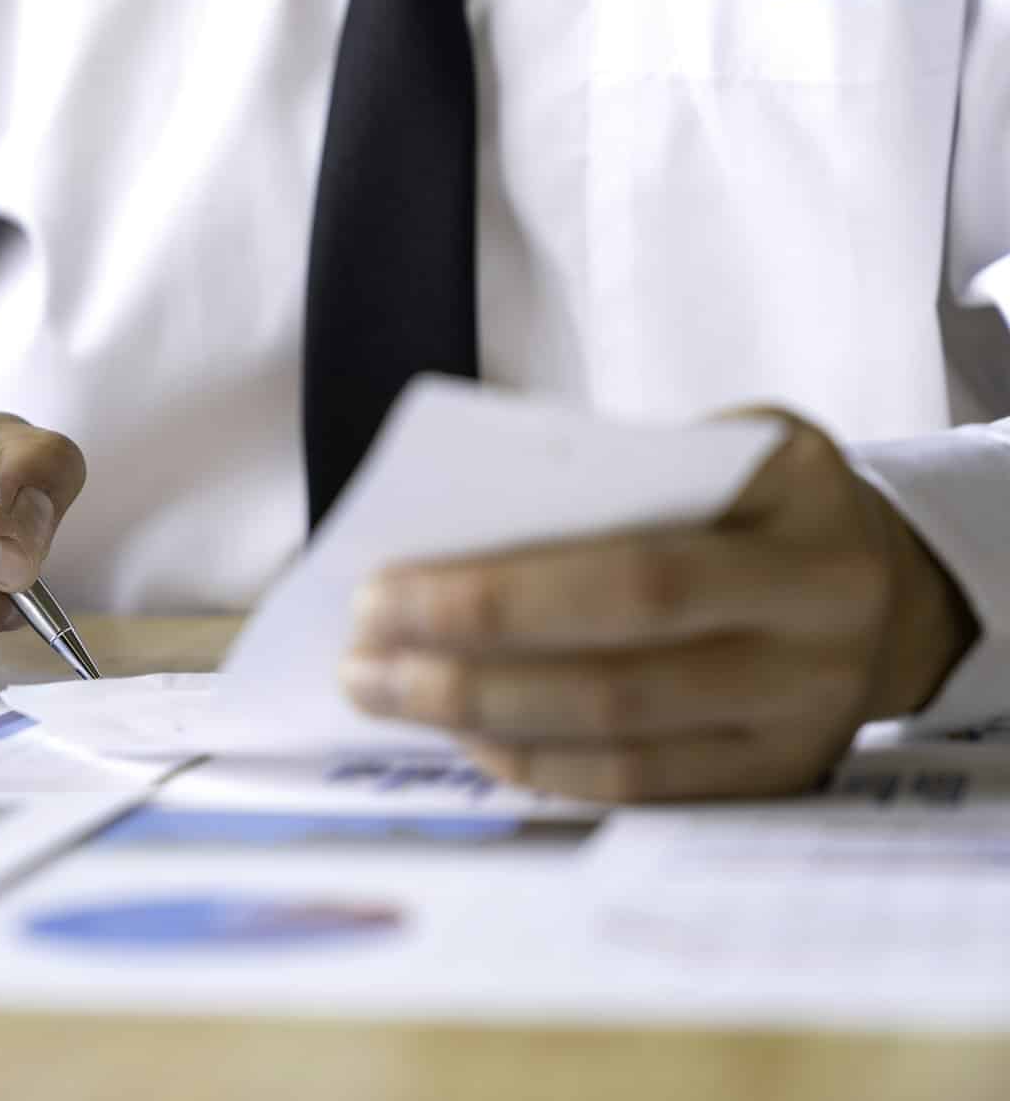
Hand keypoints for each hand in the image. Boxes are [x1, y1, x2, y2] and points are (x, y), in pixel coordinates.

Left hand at [340, 412, 977, 801]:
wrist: (877, 578)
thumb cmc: (747, 495)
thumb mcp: (708, 445)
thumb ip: (605, 479)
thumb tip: (444, 540)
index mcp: (796, 506)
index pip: (629, 570)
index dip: (492, 596)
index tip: (377, 590)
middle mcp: (821, 619)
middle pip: (617, 670)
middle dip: (465, 670)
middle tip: (358, 660)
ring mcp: (810, 713)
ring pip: (620, 741)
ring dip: (481, 725)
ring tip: (386, 695)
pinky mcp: (781, 776)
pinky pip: (640, 789)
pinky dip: (538, 767)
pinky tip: (465, 737)